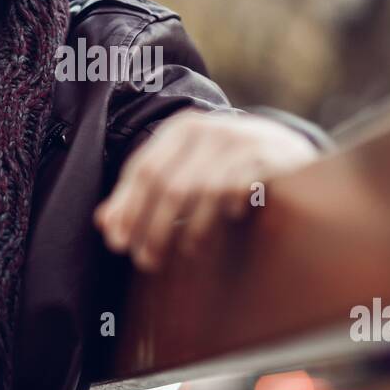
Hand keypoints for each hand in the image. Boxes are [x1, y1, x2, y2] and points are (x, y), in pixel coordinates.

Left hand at [93, 109, 318, 272]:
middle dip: (152, 226)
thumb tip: (104, 224)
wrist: (285, 146)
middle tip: (144, 260)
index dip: (127, 208)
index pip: (142, 169)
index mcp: (180, 130)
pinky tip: (226, 224)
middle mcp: (207, 130)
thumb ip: (143, 193)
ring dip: (187, 230)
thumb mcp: (183, 169)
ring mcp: (238, 141)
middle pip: (168, 184)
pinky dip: (226, 213)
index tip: (117, 242)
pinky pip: (235, 191)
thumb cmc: (224, 165)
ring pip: (200, 191)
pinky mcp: (265, 157)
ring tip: (181, 253)